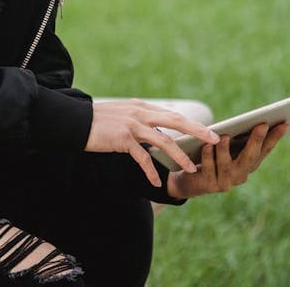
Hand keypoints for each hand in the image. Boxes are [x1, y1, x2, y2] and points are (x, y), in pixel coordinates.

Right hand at [85, 99, 219, 187]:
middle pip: (176, 121)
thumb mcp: (123, 116)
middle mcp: (140, 113)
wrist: (73, 122)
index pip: (173, 115)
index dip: (192, 124)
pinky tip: (156, 182)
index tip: (208, 132)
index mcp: (142, 107)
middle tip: (216, 139)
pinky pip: (142, 157)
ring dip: (179, 156)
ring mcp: (132, 126)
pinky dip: (150, 171)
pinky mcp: (122, 139)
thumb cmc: (97, 122)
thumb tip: (157, 134)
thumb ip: (140, 122)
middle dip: (198, 131)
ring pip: (163, 141)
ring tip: (191, 169)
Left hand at [166, 122, 287, 198]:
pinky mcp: (208, 185)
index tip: (284, 123)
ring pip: (228, 166)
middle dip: (257, 141)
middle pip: (250, 158)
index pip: (265, 150)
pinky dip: (208, 157)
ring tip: (224, 136)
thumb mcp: (226, 145)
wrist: (188, 178)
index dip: (275, 138)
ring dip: (226, 150)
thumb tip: (252, 120)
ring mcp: (225, 182)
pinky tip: (206, 145)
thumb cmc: (211, 155)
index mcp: (248, 164)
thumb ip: (237, 137)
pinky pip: (209, 170)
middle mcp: (240, 175)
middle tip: (261, 125)